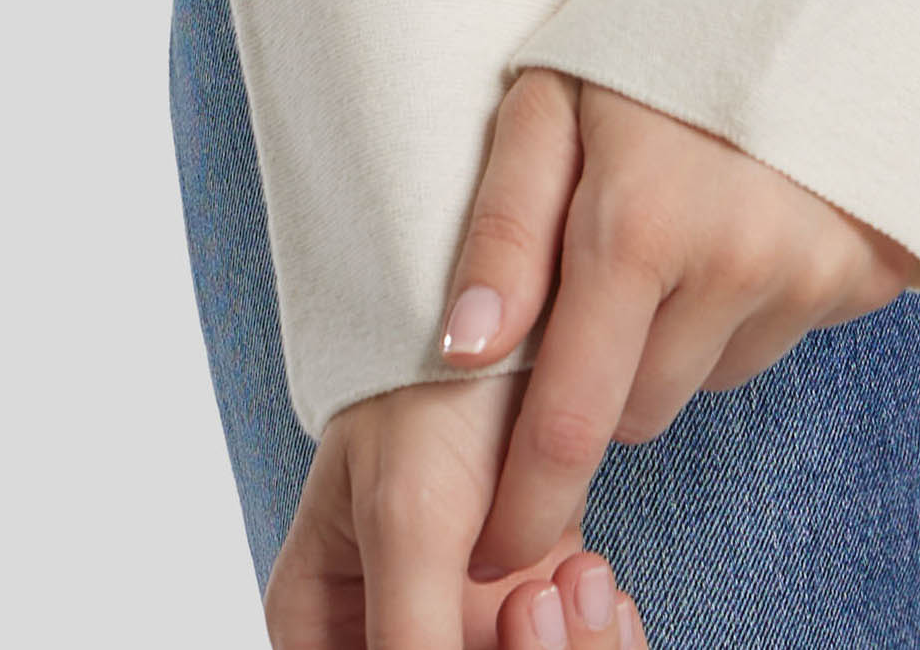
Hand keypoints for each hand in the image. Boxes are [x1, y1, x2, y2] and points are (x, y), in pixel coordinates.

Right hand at [264, 371, 641, 649]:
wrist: (514, 303)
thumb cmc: (434, 387)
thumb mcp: (412, 521)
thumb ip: (409, 644)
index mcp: (319, 627)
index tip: (509, 616)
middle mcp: (383, 630)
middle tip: (545, 596)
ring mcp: (460, 620)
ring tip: (582, 577)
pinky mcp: (526, 596)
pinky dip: (591, 636)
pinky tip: (600, 583)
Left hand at [440, 65, 919, 583]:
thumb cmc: (659, 23)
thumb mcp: (549, 96)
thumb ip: (501, 226)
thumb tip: (459, 353)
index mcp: (641, 225)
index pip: (571, 425)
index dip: (526, 504)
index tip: (493, 550)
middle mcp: (736, 263)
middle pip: (639, 410)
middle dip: (602, 377)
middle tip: (598, 279)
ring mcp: (813, 270)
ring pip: (710, 377)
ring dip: (680, 337)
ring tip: (680, 223)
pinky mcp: (870, 269)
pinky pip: (780, 335)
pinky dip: (751, 304)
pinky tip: (746, 216)